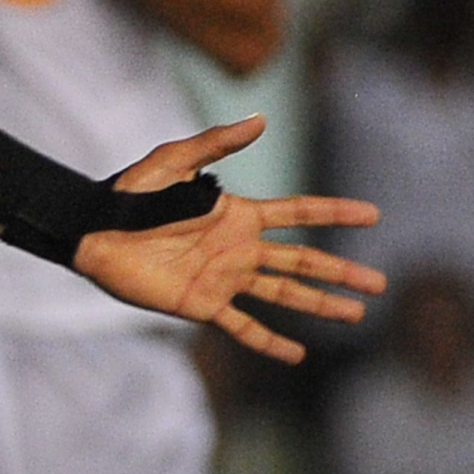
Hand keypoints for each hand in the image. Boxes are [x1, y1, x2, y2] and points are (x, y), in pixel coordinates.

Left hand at [73, 115, 383, 363]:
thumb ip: (216, 142)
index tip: (373, 214)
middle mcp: (238, 248)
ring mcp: (224, 277)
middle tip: (380, 283)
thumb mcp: (174, 160)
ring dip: (321, 305)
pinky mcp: (202, 303)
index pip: (298, 213)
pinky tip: (297, 354)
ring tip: (357, 315)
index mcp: (237, 214)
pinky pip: (242, 326)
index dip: (335, 213)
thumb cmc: (129, 193)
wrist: (92, 230)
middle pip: (303, 260)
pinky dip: (269, 341)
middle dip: (341, 272)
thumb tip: (261, 119)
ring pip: (284, 294)